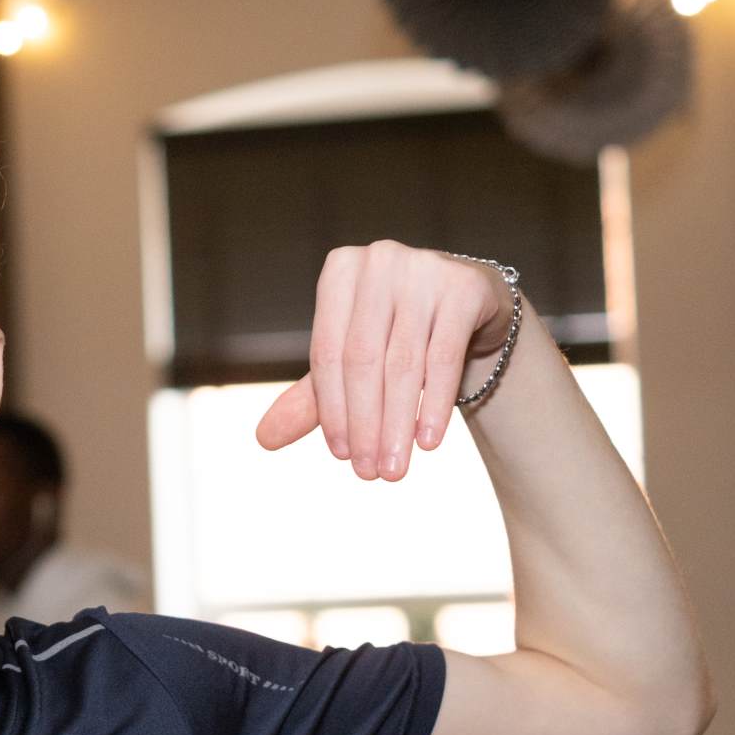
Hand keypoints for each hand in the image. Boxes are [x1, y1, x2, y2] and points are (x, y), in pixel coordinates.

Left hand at [255, 241, 514, 480]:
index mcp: (339, 271)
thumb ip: (312, 397)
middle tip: (370, 474)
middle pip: (363, 361)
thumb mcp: (351, 361)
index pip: (327, 353)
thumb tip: (263, 439)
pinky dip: (433, 405)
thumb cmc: (397, 333)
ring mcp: (423, 268)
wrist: (471, 307)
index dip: (332, 410)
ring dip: (397, 425)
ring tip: (395, 470)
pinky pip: (443, 358)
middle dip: (365, 424)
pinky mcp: (463, 287)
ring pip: (402, 365)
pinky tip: (428, 443)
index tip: (341, 457)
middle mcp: (378, 261)